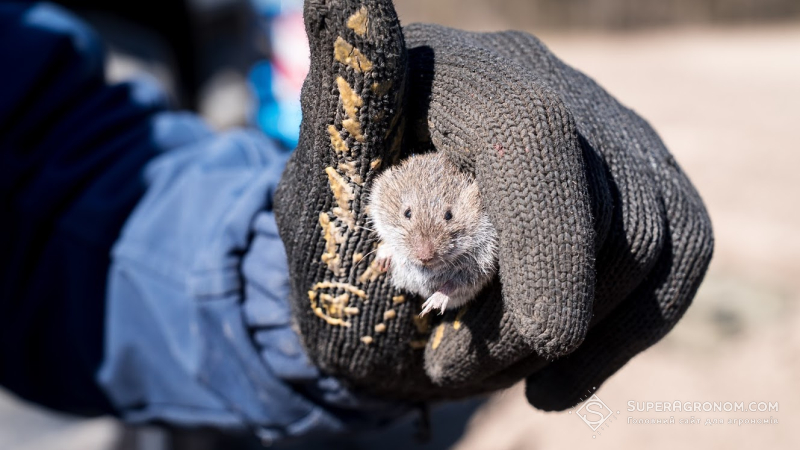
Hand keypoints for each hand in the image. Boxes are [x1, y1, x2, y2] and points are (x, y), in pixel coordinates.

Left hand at [275, 0, 712, 408]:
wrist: (376, 270)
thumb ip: (343, 120)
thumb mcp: (319, 186)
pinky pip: (680, 250)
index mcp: (454, 73)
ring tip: (491, 369)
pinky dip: (632, 329)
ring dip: (582, 330)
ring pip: (652, 233)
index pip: (529, 131)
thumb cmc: (338, 233)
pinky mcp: (633, 173)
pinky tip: (560, 374)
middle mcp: (540, 80)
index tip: (545, 337)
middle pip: (604, 201)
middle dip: (539, 314)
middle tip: (450, 363)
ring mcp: (596, 124)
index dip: (550, 237)